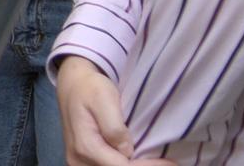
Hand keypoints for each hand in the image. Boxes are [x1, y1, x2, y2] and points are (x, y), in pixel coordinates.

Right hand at [57, 57, 174, 165]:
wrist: (72, 84)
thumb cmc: (90, 88)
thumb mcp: (103, 98)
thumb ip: (114, 127)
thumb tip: (127, 152)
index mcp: (86, 147)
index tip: (171, 163)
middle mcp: (78, 160)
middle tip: (167, 162)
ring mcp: (78, 164)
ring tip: (155, 161)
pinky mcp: (82, 163)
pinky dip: (124, 165)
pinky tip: (138, 160)